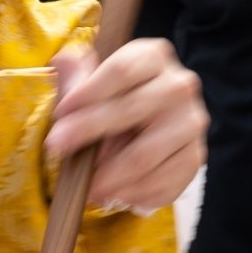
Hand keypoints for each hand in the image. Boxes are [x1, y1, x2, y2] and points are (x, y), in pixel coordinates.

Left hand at [46, 35, 205, 214]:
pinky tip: (111, 195)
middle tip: (56, 147)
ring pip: (144, 155)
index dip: (88, 92)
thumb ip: (76, 75)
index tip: (59, 113)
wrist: (148, 120)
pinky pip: (161, 183)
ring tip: (83, 184)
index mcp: (153, 57)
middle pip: (131, 111)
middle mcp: (180, 86)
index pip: (121, 71)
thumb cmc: (113, 96)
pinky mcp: (194, 157)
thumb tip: (62, 62)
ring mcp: (191, 123)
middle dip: (88, 131)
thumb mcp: (92, 79)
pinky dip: (132, 195)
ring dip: (108, 176)